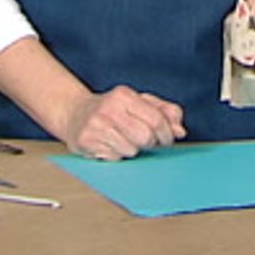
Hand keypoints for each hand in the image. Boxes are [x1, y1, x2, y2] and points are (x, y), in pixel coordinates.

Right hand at [62, 85, 185, 160]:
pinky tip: (109, 145)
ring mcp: (95, 126)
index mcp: (124, 95)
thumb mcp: (139, 102)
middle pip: (145, 137)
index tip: (166, 139)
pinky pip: (115, 158)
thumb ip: (164, 111)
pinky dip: (117, 155)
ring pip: (131, 150)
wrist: (73, 112)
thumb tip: (180, 131)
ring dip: (132, 150)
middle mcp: (108, 109)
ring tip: (123, 140)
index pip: (156, 119)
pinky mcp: (86, 142)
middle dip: (150, 143)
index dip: (166, 134)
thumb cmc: (111, 108)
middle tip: (146, 141)